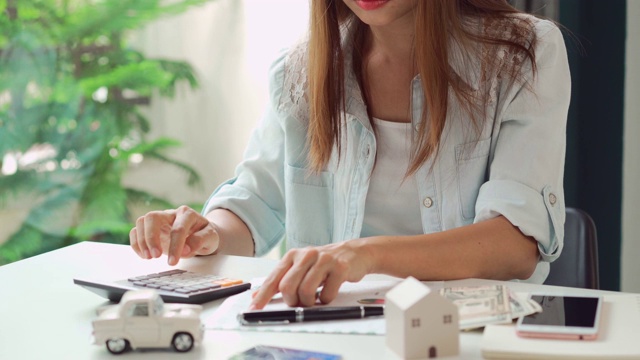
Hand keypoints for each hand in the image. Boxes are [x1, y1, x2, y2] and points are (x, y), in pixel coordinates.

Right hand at [129, 205, 218, 264]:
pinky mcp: (150, 228)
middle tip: (156, 256)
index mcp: (187, 214)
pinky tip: (145, 255)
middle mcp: (171, 213)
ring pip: (142, 221)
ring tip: (149, 257)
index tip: (173, 262)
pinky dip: (136, 243)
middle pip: (152, 217)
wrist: (201, 233)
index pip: (178, 228)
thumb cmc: (205, 235)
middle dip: (151, 238)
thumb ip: (199, 241)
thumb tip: (184, 250)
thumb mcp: (210, 238)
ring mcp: (159, 219)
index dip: (175, 246)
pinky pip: (136, 230)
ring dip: (142, 241)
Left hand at [249, 240, 371, 309]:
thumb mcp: (302, 267)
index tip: (254, 309)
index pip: (274, 279)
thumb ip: (282, 279)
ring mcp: (323, 260)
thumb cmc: (325, 263)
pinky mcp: (340, 268)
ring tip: (315, 298)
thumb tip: (258, 295)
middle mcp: (306, 255)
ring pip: (306, 292)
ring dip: (309, 302)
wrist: (355, 252)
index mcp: (293, 255)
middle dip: (292, 301)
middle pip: (287, 287)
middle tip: (300, 302)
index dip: (263, 296)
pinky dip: (326, 300)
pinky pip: (326, 295)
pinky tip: (329, 292)